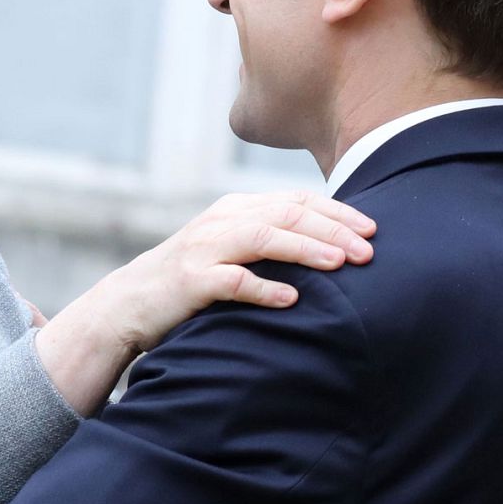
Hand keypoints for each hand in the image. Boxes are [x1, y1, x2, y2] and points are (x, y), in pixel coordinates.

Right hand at [86, 191, 374, 353]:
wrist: (130, 303)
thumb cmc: (192, 279)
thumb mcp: (230, 248)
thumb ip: (269, 238)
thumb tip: (331, 244)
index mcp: (236, 208)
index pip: (295, 200)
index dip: (337, 212)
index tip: (372, 228)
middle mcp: (221, 220)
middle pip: (286, 214)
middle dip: (332, 230)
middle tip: (368, 249)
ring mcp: (204, 248)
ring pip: (264, 239)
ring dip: (306, 249)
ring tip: (341, 264)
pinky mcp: (191, 281)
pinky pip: (233, 281)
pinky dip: (265, 288)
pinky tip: (292, 298)